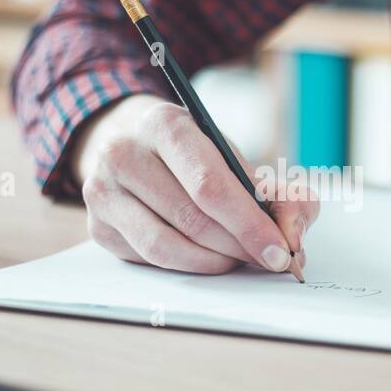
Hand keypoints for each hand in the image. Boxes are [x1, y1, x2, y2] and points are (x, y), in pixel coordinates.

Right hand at [75, 94, 317, 273]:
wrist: (131, 144)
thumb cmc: (193, 155)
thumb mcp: (234, 156)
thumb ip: (279, 193)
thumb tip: (293, 235)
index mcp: (163, 124)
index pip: (209, 184)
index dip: (249, 224)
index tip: (280, 251)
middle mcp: (123, 154)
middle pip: (190, 219)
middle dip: (238, 246)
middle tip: (267, 260)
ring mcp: (102, 192)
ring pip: (165, 247)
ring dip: (212, 262)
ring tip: (237, 259)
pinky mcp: (97, 227)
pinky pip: (148, 260)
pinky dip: (185, 266)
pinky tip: (205, 257)